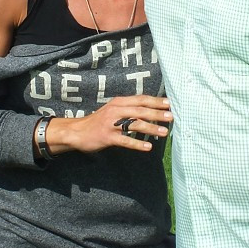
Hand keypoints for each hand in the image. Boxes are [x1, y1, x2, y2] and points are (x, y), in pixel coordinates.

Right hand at [46, 96, 172, 154]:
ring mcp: (111, 124)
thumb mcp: (113, 110)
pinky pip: (125, 141)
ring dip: (151, 128)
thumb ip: (129, 108)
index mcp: (119, 102)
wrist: (77, 131)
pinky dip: (137, 144)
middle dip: (157, 113)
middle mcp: (116, 111)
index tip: (169, 103)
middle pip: (140, 110)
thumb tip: (150, 110)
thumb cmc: (99, 121)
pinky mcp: (107, 137)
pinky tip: (148, 147)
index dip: (155, 101)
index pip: (140, 99)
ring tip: (164, 132)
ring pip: (134, 124)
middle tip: (171, 117)